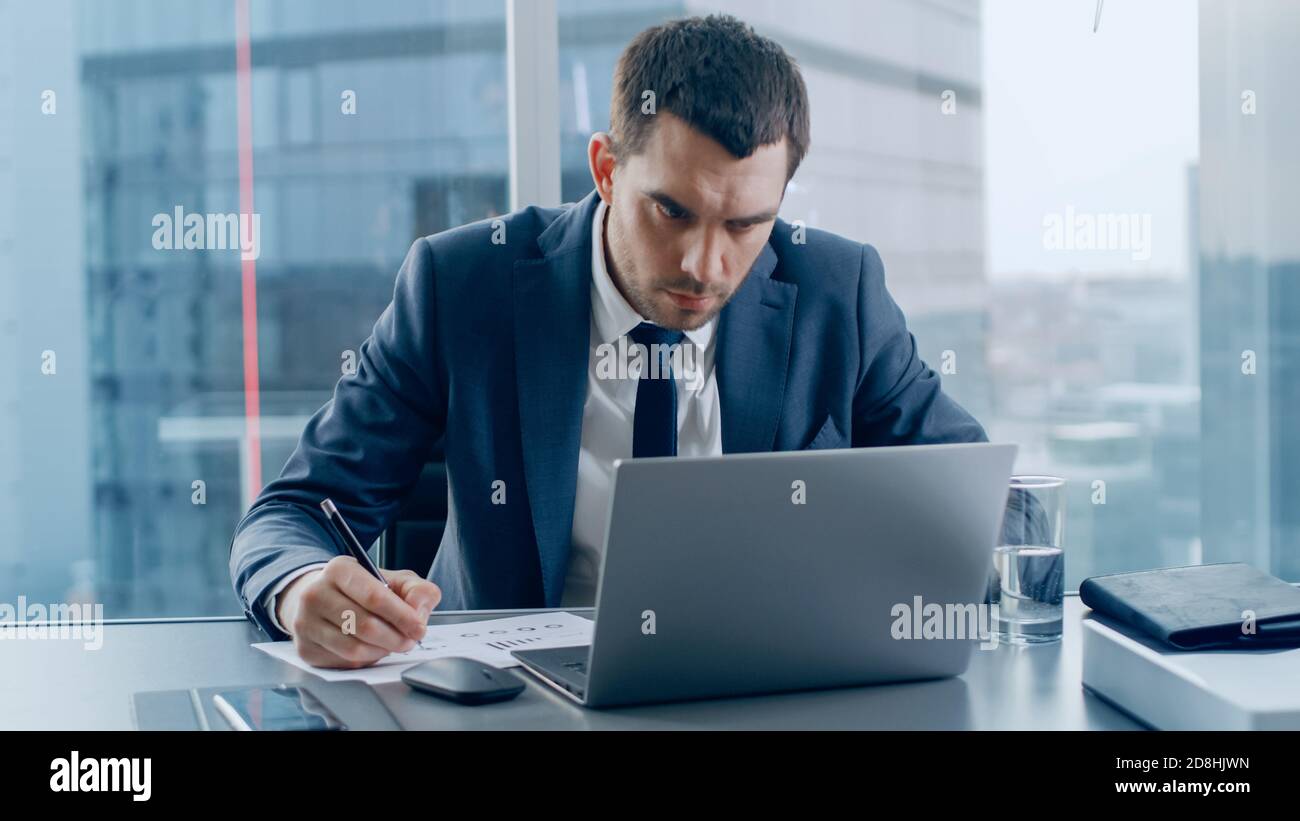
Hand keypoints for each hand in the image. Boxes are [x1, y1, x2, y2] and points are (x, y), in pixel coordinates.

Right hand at [276, 556, 441, 668]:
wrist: (321, 599)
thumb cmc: (362, 590)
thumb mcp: (393, 580)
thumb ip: (416, 590)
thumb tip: (419, 612)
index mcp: (339, 569)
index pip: (374, 597)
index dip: (402, 616)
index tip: (419, 628)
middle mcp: (315, 594)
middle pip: (365, 626)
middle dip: (396, 637)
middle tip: (410, 640)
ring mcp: (306, 623)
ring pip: (355, 648)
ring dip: (382, 651)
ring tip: (391, 643)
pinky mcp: (305, 649)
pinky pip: (344, 662)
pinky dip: (366, 659)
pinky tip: (371, 648)